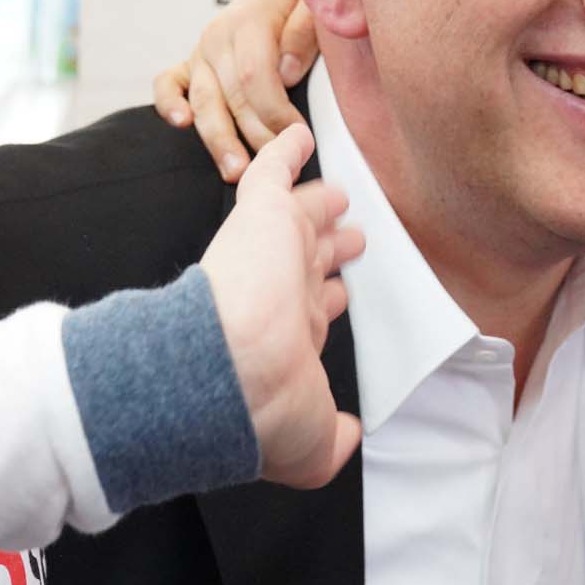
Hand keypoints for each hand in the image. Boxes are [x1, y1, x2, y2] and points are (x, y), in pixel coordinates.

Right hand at [152, 0, 316, 181]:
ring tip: (236, 170)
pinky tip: (180, 123)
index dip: (275, 112)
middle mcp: (218, 37)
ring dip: (219, 139)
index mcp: (249, 19)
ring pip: (203, 100)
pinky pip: (169, 84)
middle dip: (255, 136)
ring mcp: (201, 52)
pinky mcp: (192, 64)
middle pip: (231, 96)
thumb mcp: (314, 2)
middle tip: (277, 166)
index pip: (254, 75)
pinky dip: (168, 104)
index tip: (298, 138)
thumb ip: (303, 31)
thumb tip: (285, 71)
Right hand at [198, 122, 363, 488]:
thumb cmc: (266, 409)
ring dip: (320, 203)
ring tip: (340, 193)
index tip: (338, 295)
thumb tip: (354, 436)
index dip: (325, 302)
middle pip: (309, 261)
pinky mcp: (260, 215)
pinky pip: (274, 171)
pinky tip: (299, 137)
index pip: (308, 313)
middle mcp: (276, 295)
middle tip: (351, 236)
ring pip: (300, 216)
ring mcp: (269, 252)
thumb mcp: (313, 447)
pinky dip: (285, 152)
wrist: (230, 371)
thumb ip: (336, 440)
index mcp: (283, 342)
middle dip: (330, 250)